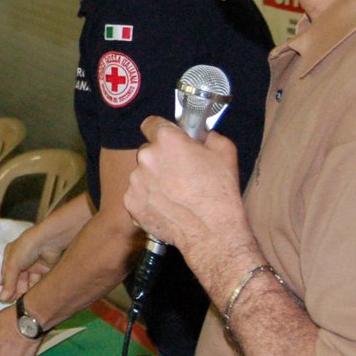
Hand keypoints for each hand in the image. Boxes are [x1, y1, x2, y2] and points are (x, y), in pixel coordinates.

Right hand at [0, 227, 61, 301]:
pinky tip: (34, 298)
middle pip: (18, 280)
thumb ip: (9, 282)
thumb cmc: (27, 247)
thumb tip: (2, 299)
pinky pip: (39, 281)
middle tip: (16, 304)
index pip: (8, 274)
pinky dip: (36, 289)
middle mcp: (23, 260)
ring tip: (25, 303)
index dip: (7, 287)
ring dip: (27, 291)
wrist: (50, 240)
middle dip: (17, 291)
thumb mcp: (13, 264)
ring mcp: (35, 264)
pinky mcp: (46, 269)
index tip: (7, 301)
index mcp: (12, 255)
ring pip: (29, 282)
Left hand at [124, 116, 257, 286]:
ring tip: (175, 194)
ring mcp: (136, 181)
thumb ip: (208, 136)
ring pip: (141, 174)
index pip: (151, 124)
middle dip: (160, 159)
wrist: (211, 231)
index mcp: (166, 140)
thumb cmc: (220, 192)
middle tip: (178, 173)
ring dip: (153, 180)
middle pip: (147, 151)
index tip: (167, 139)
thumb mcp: (225, 152)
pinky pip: (137, 195)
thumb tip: (202, 135)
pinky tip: (167, 207)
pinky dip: (148, 200)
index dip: (160, 131)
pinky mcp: (131, 203)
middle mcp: (146, 157)